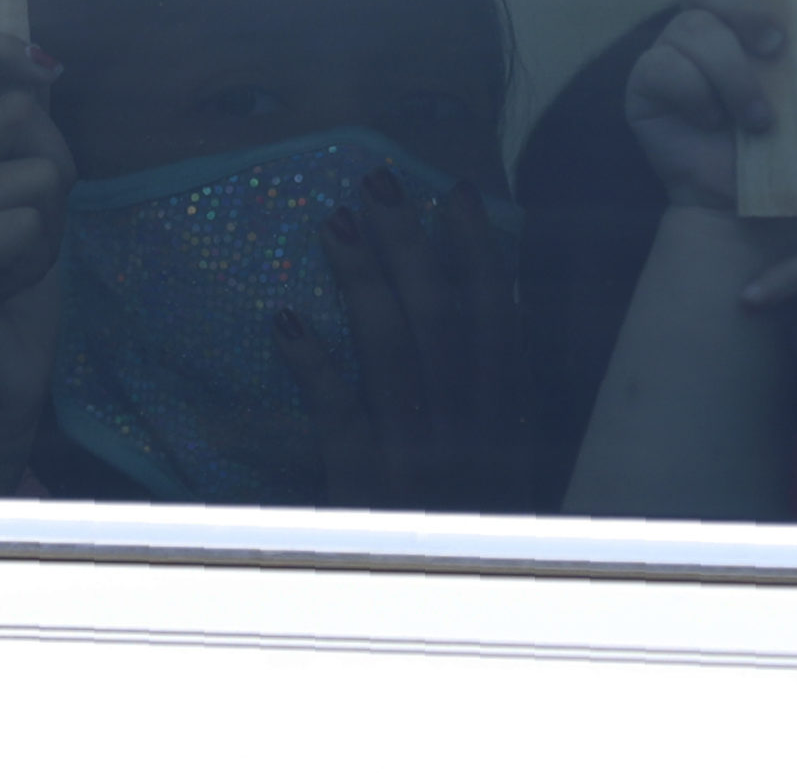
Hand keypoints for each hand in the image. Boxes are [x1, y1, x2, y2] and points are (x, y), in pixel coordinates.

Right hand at [0, 34, 74, 494]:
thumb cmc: (9, 287)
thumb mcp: (23, 193)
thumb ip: (21, 132)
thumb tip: (40, 66)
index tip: (43, 68)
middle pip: (18, 114)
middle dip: (54, 169)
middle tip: (27, 231)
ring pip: (34, 173)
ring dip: (50, 224)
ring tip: (12, 265)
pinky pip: (27, 222)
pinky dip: (38, 258)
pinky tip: (3, 290)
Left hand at [271, 170, 532, 512]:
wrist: (447, 617)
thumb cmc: (481, 538)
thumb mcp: (512, 470)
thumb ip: (498, 402)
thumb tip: (492, 317)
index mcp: (509, 418)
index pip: (497, 314)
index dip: (478, 248)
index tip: (456, 191)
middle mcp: (468, 427)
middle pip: (439, 314)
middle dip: (409, 240)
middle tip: (378, 180)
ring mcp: (414, 453)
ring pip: (390, 347)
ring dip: (361, 279)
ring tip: (332, 224)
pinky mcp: (361, 485)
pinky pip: (335, 415)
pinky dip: (312, 365)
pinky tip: (285, 322)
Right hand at [624, 0, 796, 209]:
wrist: (772, 208)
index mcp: (756, 9)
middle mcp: (710, 21)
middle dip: (742, 3)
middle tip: (775, 47)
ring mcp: (675, 52)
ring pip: (692, 27)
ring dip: (734, 76)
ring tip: (759, 120)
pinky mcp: (648, 87)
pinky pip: (663, 66)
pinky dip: (698, 96)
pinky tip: (715, 124)